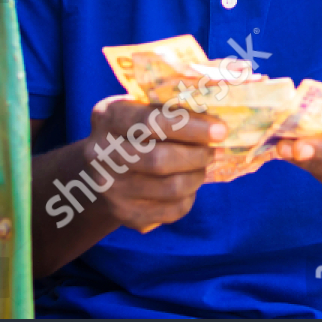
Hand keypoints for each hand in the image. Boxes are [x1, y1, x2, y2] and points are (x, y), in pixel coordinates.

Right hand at [83, 96, 225, 231]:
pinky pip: (172, 210)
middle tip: (213, 150)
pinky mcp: (124, 213)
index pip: (152, 122)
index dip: (191, 127)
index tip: (220, 130)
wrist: (102, 167)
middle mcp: (100, 154)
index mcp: (107, 117)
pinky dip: (189, 196)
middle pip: (160, 160)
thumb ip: (170, 109)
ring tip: (202, 165)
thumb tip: (215, 122)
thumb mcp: (141, 107)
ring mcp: (110, 188)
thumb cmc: (134, 128)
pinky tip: (188, 183)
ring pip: (171, 188)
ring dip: (197, 176)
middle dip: (198, 155)